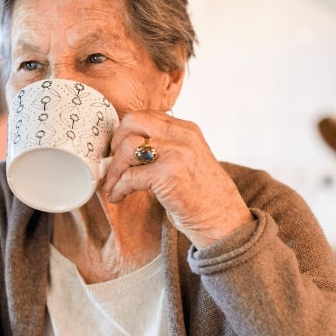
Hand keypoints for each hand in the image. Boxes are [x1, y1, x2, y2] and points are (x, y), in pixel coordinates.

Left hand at [101, 111, 252, 247]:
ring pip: (127, 147)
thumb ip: (166, 146)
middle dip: (115, 142)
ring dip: (114, 169)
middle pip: (133, 122)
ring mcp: (176, 153)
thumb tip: (127, 148)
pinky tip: (117, 196)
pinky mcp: (167, 175)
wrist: (222, 219)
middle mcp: (182, 136)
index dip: (126, 132)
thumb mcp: (188, 159)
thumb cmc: (202, 194)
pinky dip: (118, 187)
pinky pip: (130, 176)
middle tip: (114, 163)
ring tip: (113, 185)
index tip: (118, 149)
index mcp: (186, 129)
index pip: (146, 116)